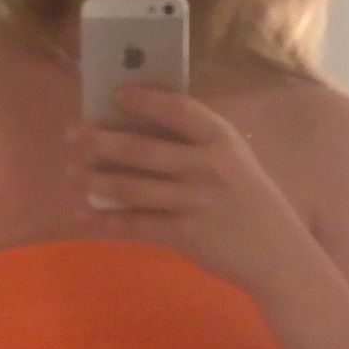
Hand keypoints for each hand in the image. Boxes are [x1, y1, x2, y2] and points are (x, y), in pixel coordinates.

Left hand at [67, 84, 311, 300]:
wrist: (277, 253)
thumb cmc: (248, 202)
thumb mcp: (233, 163)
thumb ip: (196, 147)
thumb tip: (137, 133)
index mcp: (221, 139)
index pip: (177, 108)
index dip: (143, 99)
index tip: (114, 95)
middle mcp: (207, 166)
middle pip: (143, 148)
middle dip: (101, 140)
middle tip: (71, 133)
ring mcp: (194, 201)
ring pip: (132, 187)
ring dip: (96, 180)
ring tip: (72, 174)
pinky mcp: (184, 234)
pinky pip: (136, 224)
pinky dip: (107, 220)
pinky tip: (85, 215)